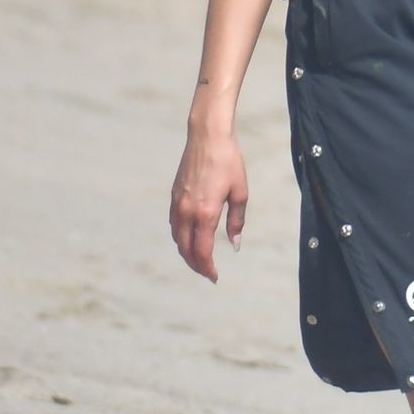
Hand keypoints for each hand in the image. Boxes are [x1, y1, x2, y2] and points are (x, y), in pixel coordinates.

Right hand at [170, 127, 248, 280]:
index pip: (202, 251)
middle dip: (196, 264)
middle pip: (186, 249)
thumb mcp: (240, 193)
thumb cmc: (229, 162)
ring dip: (187, 252)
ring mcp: (178, 203)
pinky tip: (190, 237)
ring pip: (177, 238)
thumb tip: (235, 245)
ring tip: (199, 258)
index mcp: (205, 213)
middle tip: (208, 273)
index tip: (215, 277)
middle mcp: (187, 211)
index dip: (207, 267)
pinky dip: (180, 237)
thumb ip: (236, 221)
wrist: (208, 137)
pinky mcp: (174, 195)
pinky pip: (174, 224)